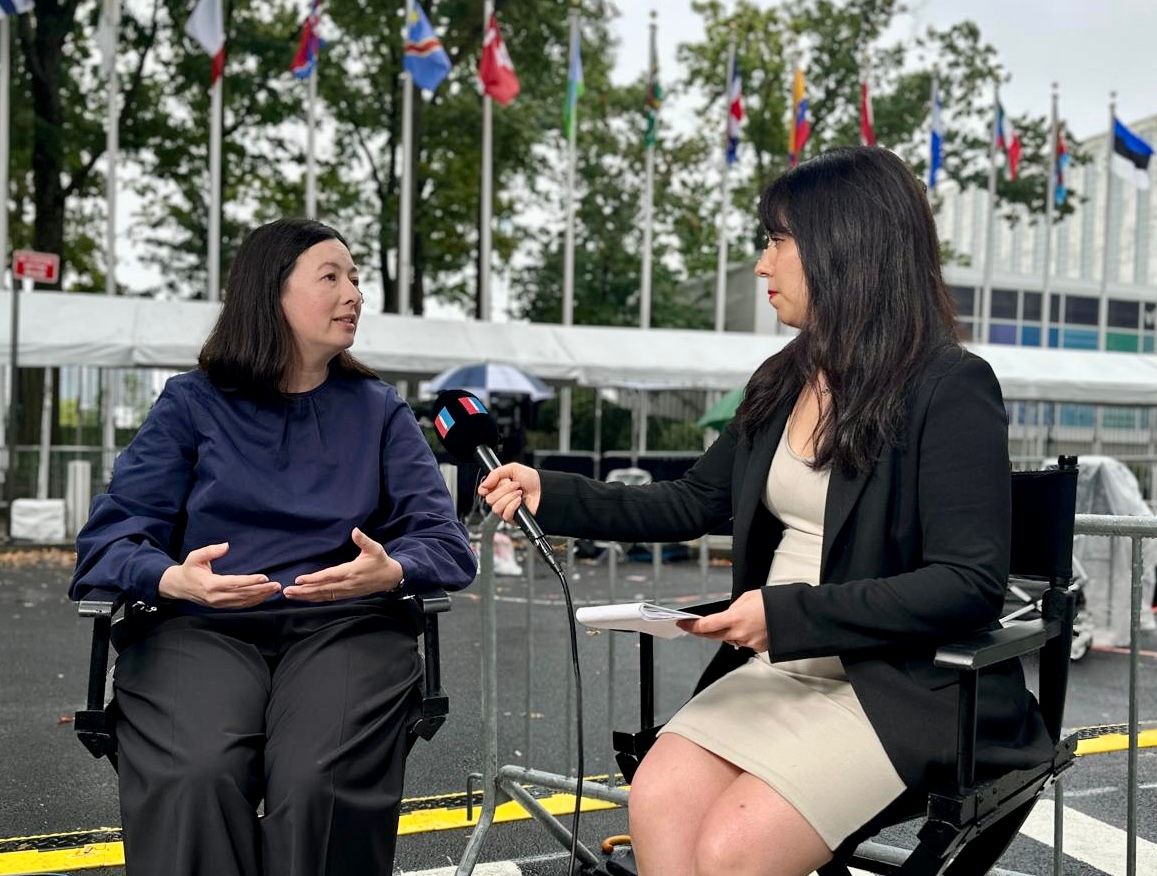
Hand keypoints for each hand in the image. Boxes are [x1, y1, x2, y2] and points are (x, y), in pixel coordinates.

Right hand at [158, 542, 281, 608]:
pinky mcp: (221, 606)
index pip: (234, 583)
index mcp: (210, 584)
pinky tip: (263, 597)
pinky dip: (253, 602)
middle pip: (242, 594)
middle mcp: (216, 597)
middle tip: (277, 585)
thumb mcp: (195, 557)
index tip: (265, 578)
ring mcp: (219, 603)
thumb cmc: (188, 570)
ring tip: (274, 590)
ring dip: (260, 596)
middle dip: (261, 590)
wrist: (178, 587)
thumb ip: (210, 551)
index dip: (250, 581)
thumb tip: (226, 545)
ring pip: (243, 602)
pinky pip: (240, 606)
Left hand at [282, 527, 403, 602]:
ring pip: (323, 595)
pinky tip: (304, 598)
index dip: (313, 579)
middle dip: (303, 591)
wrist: (390, 578)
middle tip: (287, 591)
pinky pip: (327, 598)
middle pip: (321, 589)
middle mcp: (347, 584)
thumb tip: (355, 530)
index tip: (299, 579)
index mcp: (351, 571)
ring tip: (290, 595)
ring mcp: (346, 591)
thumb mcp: (375, 548)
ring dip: (306, 596)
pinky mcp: (346, 595)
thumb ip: (364, 540)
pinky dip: (315, 599)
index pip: (328, 576)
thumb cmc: (380, 561)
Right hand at [477, 463, 541, 520]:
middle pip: (489, 499)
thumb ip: (495, 473)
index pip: (482, 491)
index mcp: (498, 487)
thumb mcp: (513, 468)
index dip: (485, 488)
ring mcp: (505, 509)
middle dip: (503, 490)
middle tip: (515, 485)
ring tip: (519, 492)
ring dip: (509, 497)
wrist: (545, 490)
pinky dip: (513, 506)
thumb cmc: (531, 480)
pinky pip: (505, 515)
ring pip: (496, 508)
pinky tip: (520, 501)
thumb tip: (484, 484)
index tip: (492, 484)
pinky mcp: (512, 518)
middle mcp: (500, 498)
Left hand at [675, 590, 768, 651]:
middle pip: (713, 636)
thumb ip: (733, 608)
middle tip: (695, 627)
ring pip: (730, 639)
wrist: (793, 615)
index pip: (706, 626)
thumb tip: (727, 615)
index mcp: (734, 618)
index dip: (692, 626)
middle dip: (702, 632)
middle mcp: (739, 633)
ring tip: (737, 620)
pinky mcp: (758, 647)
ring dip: (727, 632)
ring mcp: (749, 642)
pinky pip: (744, 642)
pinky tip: (751, 626)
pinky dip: (743, 635)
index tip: (684, 624)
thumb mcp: (747, 598)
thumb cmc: (773, 603)